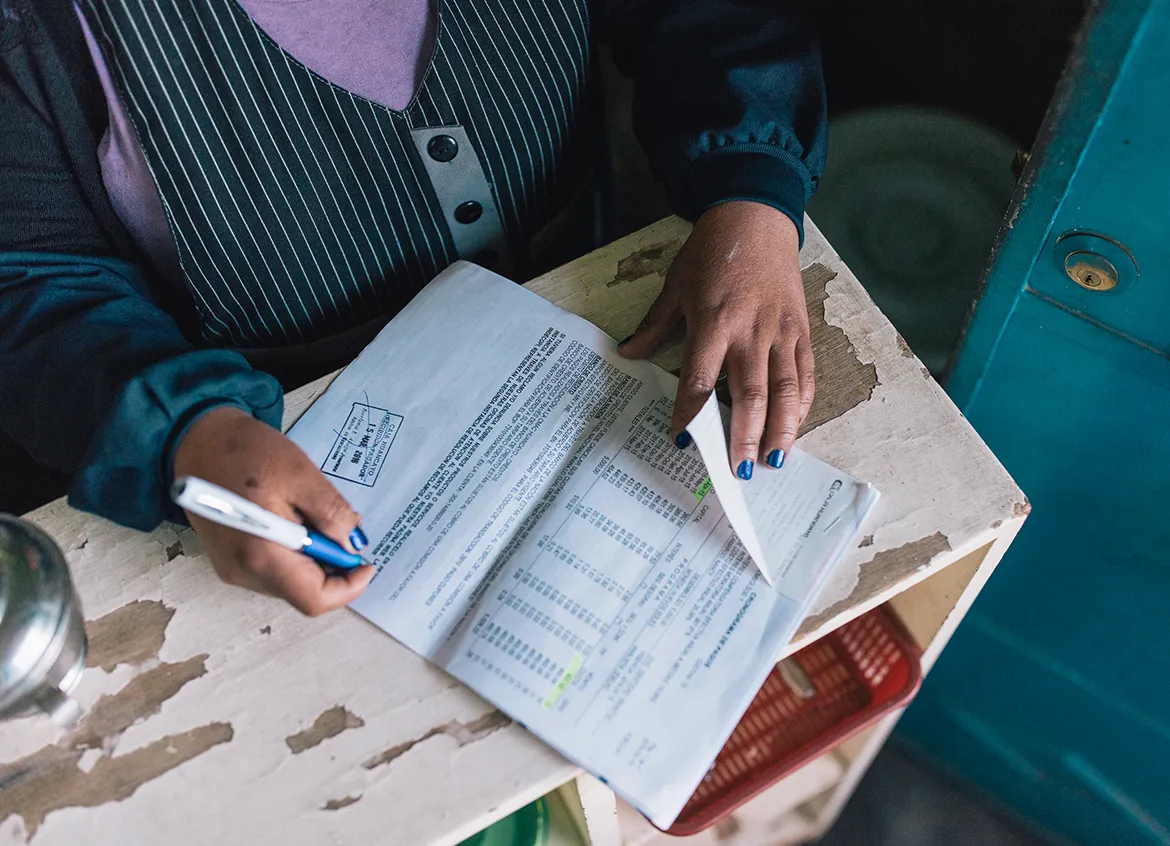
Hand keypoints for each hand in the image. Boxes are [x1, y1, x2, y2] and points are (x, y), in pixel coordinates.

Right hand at [173, 406, 374, 614]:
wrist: (198, 440)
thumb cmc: (244, 451)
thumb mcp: (301, 474)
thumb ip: (331, 513)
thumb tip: (352, 543)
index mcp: (260, 554)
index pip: (314, 599)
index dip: (348, 587)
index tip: (366, 563)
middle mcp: (244, 571)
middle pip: (304, 591)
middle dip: (333, 566)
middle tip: (341, 528)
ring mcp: (234, 569)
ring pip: (291, 582)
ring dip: (314, 558)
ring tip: (312, 516)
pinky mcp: (231, 560)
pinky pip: (275, 569)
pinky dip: (296, 553)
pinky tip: (295, 520)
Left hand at [618, 202, 813, 478]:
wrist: (756, 216)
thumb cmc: (711, 252)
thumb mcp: (675, 285)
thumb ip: (654, 326)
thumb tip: (627, 353)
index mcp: (713, 322)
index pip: (701, 379)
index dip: (691, 412)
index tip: (682, 441)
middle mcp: (750, 331)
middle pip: (750, 392)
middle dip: (745, 435)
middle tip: (740, 469)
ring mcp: (780, 331)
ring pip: (785, 388)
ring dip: (781, 428)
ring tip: (775, 460)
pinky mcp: (801, 328)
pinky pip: (806, 372)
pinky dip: (803, 402)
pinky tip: (796, 427)